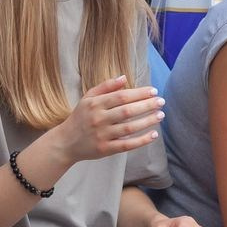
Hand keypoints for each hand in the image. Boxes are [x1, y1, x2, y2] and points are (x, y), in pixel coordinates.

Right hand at [47, 75, 163, 167]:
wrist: (65, 142)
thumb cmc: (80, 117)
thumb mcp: (88, 98)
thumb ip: (105, 87)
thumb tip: (124, 77)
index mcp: (95, 104)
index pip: (121, 96)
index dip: (139, 93)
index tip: (153, 91)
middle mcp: (98, 119)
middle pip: (127, 111)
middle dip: (146, 105)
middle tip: (161, 102)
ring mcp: (102, 135)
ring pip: (129, 128)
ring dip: (147, 121)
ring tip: (160, 115)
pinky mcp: (105, 149)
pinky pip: (127, 145)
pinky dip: (141, 140)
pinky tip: (153, 134)